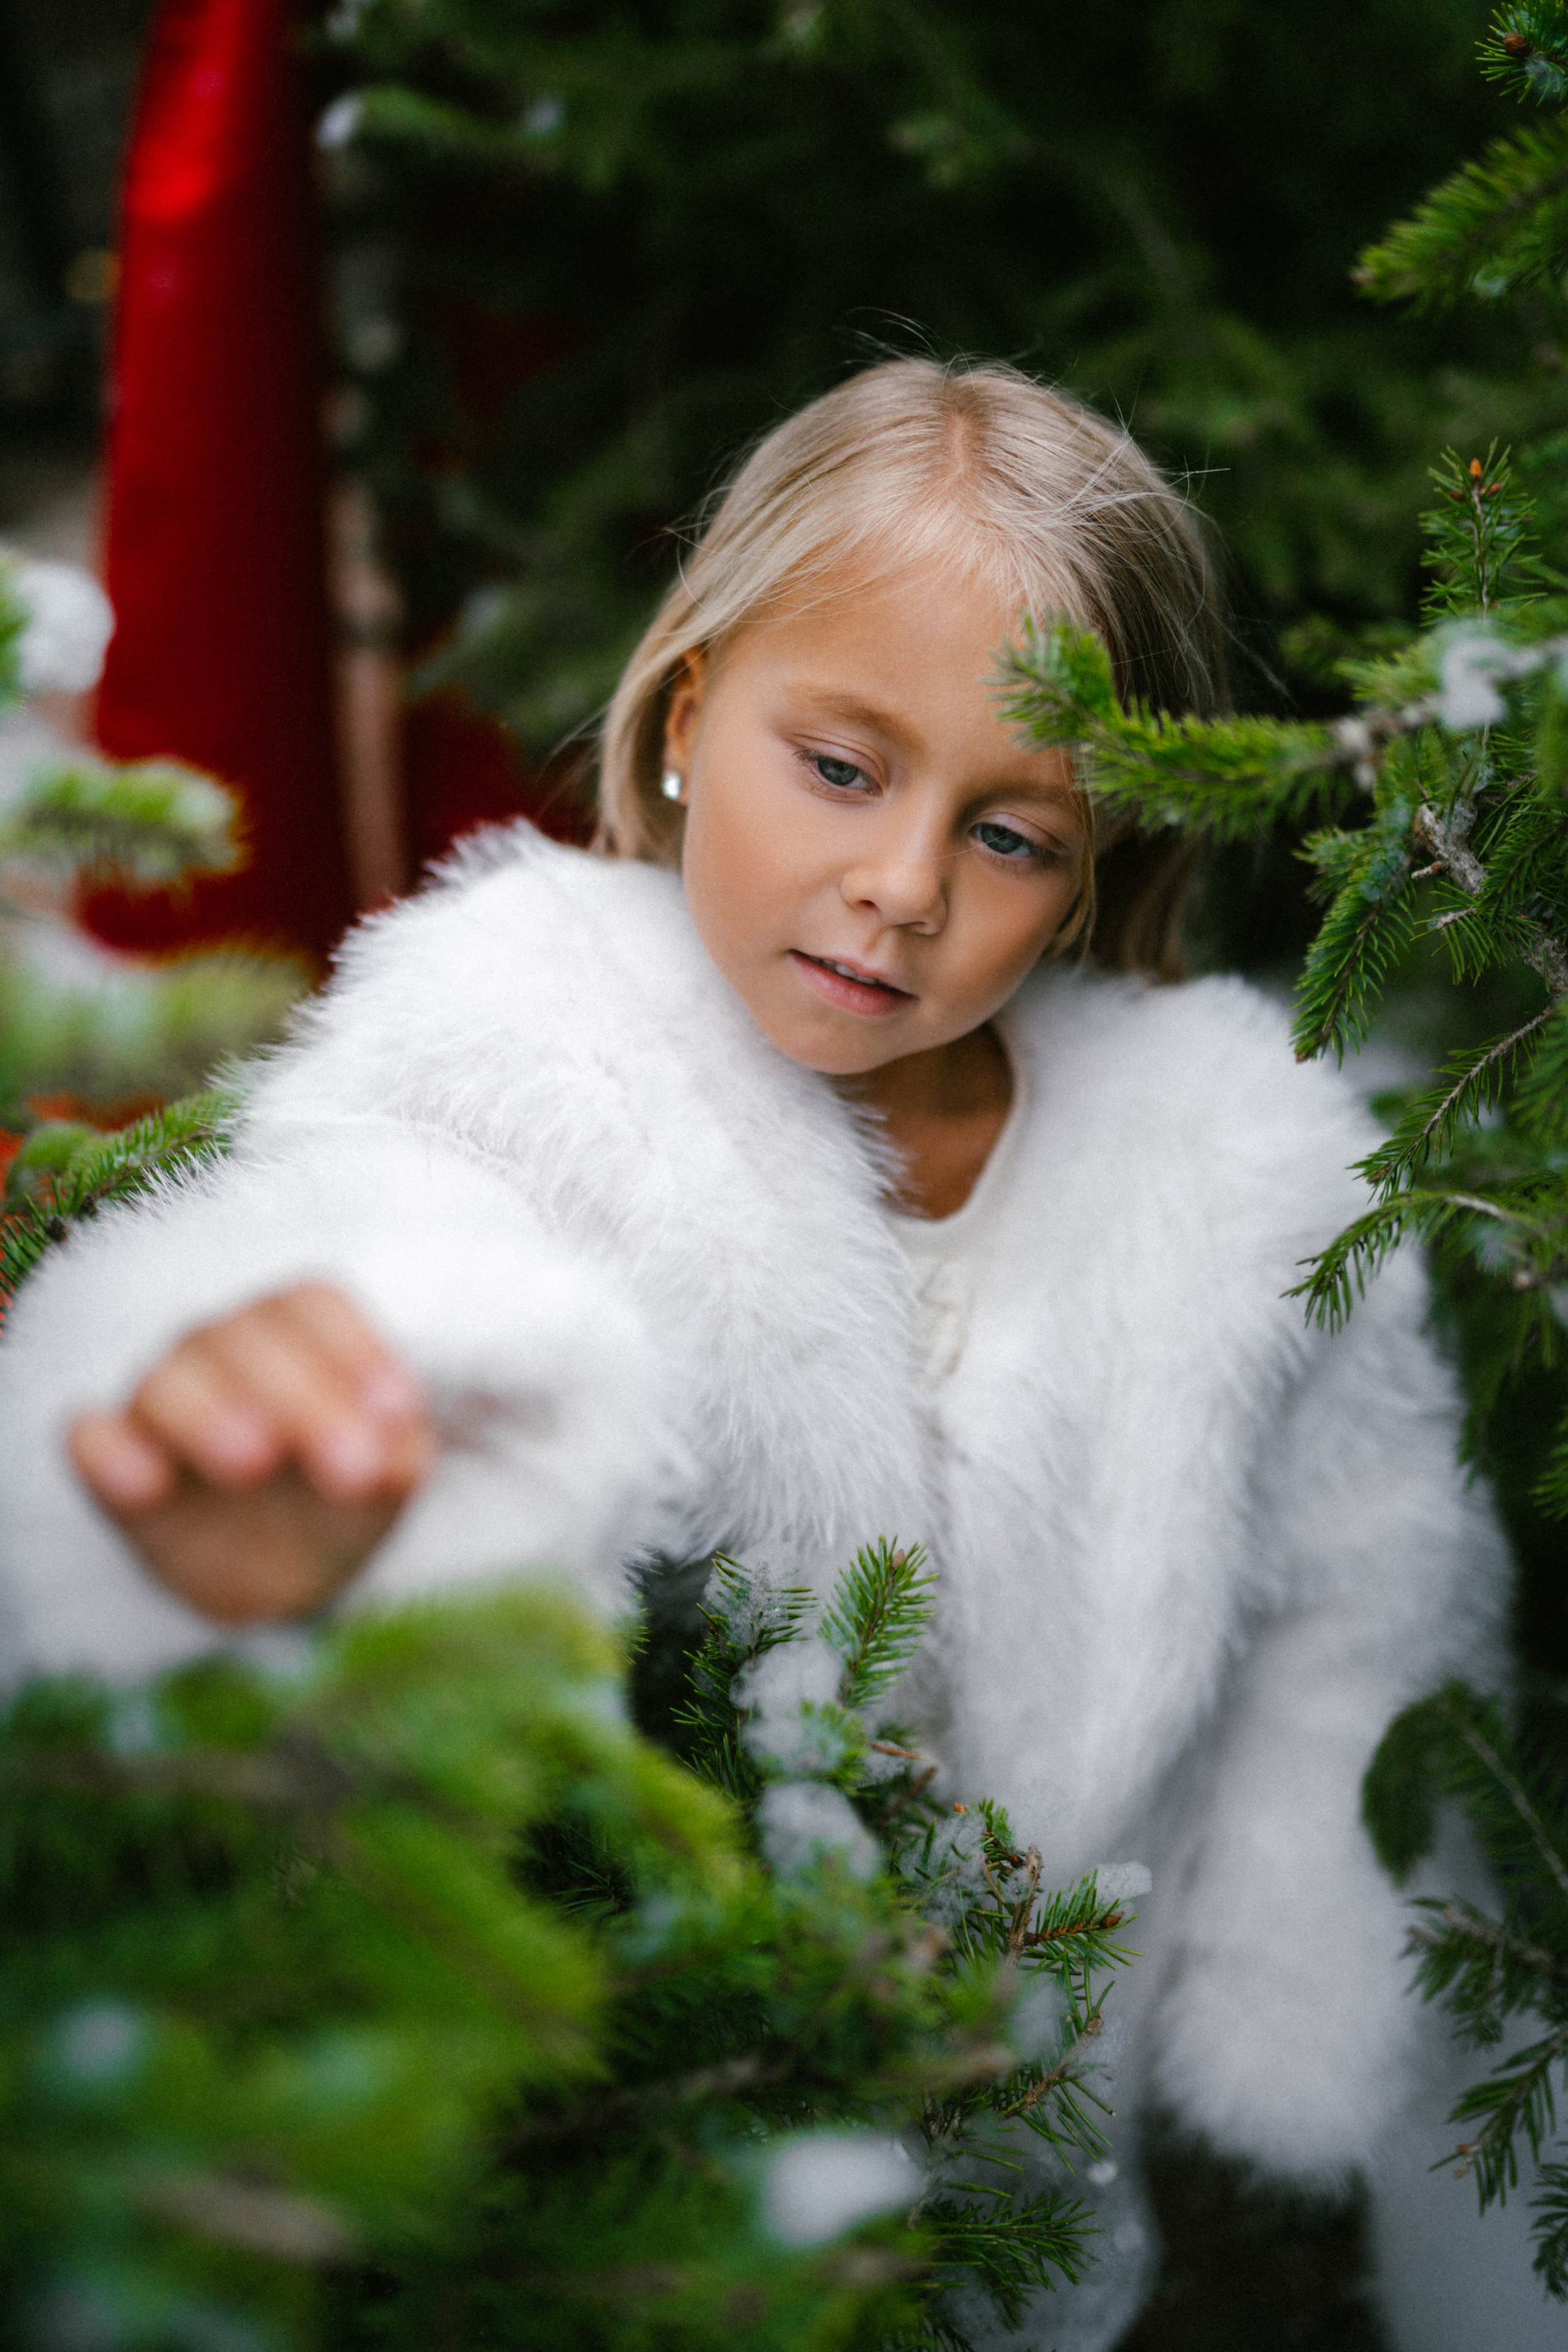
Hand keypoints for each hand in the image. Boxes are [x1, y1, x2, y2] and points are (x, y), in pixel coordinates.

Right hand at [68, 1283, 433, 1625]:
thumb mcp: (385, 1484)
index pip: (312, 1306)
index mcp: (297, 1334)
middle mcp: (222, 1349)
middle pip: (246, 1337)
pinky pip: (92, 1439)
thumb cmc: (339, 1502)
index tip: (394, 1412)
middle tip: (346, 1464)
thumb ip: (395, 1460)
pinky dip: (110, 1452)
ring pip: (169, 1378)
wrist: (282, 1580)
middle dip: (300, 1394)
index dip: (352, 1348)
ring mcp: (162, 1401)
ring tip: (253, 1463)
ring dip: (210, 1413)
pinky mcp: (115, 1461)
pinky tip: (145, 1483)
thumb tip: (385, 1456)